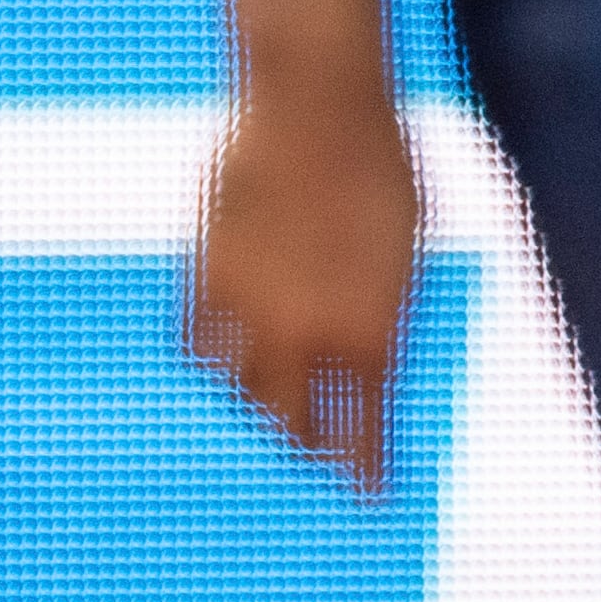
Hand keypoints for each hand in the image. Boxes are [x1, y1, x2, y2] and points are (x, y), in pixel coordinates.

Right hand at [188, 76, 422, 489]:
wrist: (317, 104)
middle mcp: (310, 329)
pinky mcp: (206, 275)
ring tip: (271, 403)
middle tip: (315, 454)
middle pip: (296, 422)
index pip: (368, 424)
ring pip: (243, 388)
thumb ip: (383, 307)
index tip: (371, 497)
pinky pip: (198, 343)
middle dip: (308, 444)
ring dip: (258, 401)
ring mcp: (253, 306)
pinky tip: (222, 356)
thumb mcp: (402, 245)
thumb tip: (367, 357)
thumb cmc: (381, 163)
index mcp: (374, 325)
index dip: (367, 466)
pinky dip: (212, 355)